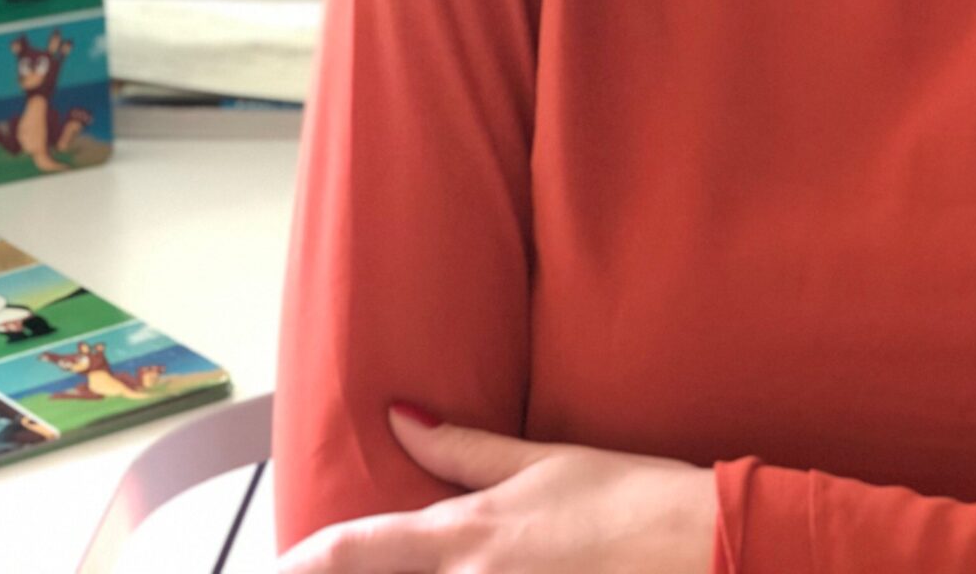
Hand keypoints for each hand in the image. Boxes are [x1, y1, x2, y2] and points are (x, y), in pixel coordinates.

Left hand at [274, 403, 715, 571]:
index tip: (276, 565)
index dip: (306, 561)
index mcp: (466, 537)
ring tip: (416, 573)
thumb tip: (400, 418)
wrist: (699, 545)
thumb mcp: (541, 462)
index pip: (358, 551)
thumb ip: (462, 451)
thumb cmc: (628, 498)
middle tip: (311, 572)